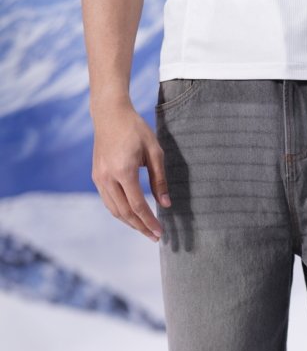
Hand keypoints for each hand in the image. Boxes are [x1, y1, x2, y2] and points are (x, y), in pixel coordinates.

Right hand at [91, 98, 171, 241]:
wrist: (109, 114)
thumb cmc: (135, 129)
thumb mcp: (154, 152)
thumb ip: (159, 180)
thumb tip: (166, 205)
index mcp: (123, 171)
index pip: (138, 205)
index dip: (149, 221)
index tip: (160, 232)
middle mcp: (107, 177)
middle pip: (125, 212)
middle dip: (140, 227)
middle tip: (154, 237)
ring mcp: (99, 178)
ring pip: (114, 210)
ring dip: (130, 223)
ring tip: (145, 229)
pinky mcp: (96, 176)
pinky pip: (108, 201)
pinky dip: (120, 212)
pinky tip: (132, 215)